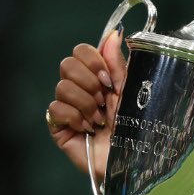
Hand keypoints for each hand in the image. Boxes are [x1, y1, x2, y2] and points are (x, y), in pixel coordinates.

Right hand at [47, 31, 126, 177]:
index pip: (81, 51)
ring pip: (62, 86)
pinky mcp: (59, 126)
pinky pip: (55, 109)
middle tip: (105, 101)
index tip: (110, 80)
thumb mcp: (131, 92)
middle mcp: (82, 89)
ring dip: (87, 104)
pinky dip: (75, 118)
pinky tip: (89, 129)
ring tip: (101, 120)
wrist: (135, 160)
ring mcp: (69, 107)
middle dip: (90, 82)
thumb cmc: (139, 129)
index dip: (93, 61)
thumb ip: (119, 65)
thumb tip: (112, 34)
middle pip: (67, 64)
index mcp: (100, 78)